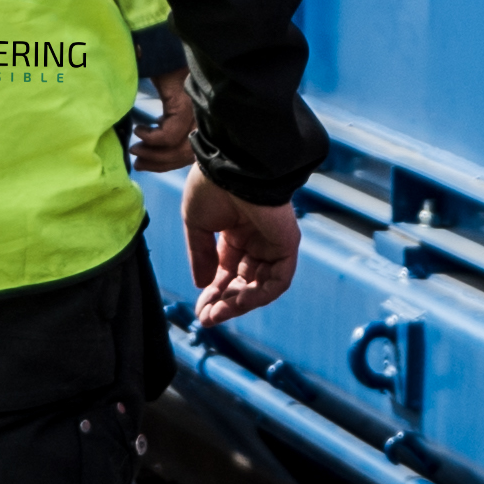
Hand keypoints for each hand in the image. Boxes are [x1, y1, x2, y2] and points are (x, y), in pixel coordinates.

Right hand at [126, 71, 196, 172]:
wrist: (160, 40)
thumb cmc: (161, 62)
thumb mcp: (166, 96)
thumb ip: (164, 118)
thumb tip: (149, 142)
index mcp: (200, 115)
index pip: (190, 151)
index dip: (168, 163)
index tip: (146, 163)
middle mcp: (202, 115)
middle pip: (186, 154)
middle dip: (160, 163)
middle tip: (138, 163)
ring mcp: (195, 110)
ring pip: (179, 148)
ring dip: (154, 155)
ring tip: (136, 150)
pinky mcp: (184, 103)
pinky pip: (170, 133)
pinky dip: (153, 138)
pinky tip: (140, 131)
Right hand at [182, 170, 299, 331]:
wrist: (231, 165)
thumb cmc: (211, 187)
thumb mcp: (196, 224)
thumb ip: (201, 255)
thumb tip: (202, 285)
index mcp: (234, 232)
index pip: (226, 271)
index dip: (213, 292)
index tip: (200, 310)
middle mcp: (255, 240)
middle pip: (242, 282)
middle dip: (224, 302)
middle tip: (206, 318)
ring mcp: (272, 243)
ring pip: (260, 285)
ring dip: (239, 303)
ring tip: (217, 314)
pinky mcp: (287, 244)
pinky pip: (278, 280)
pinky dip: (260, 295)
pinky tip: (239, 302)